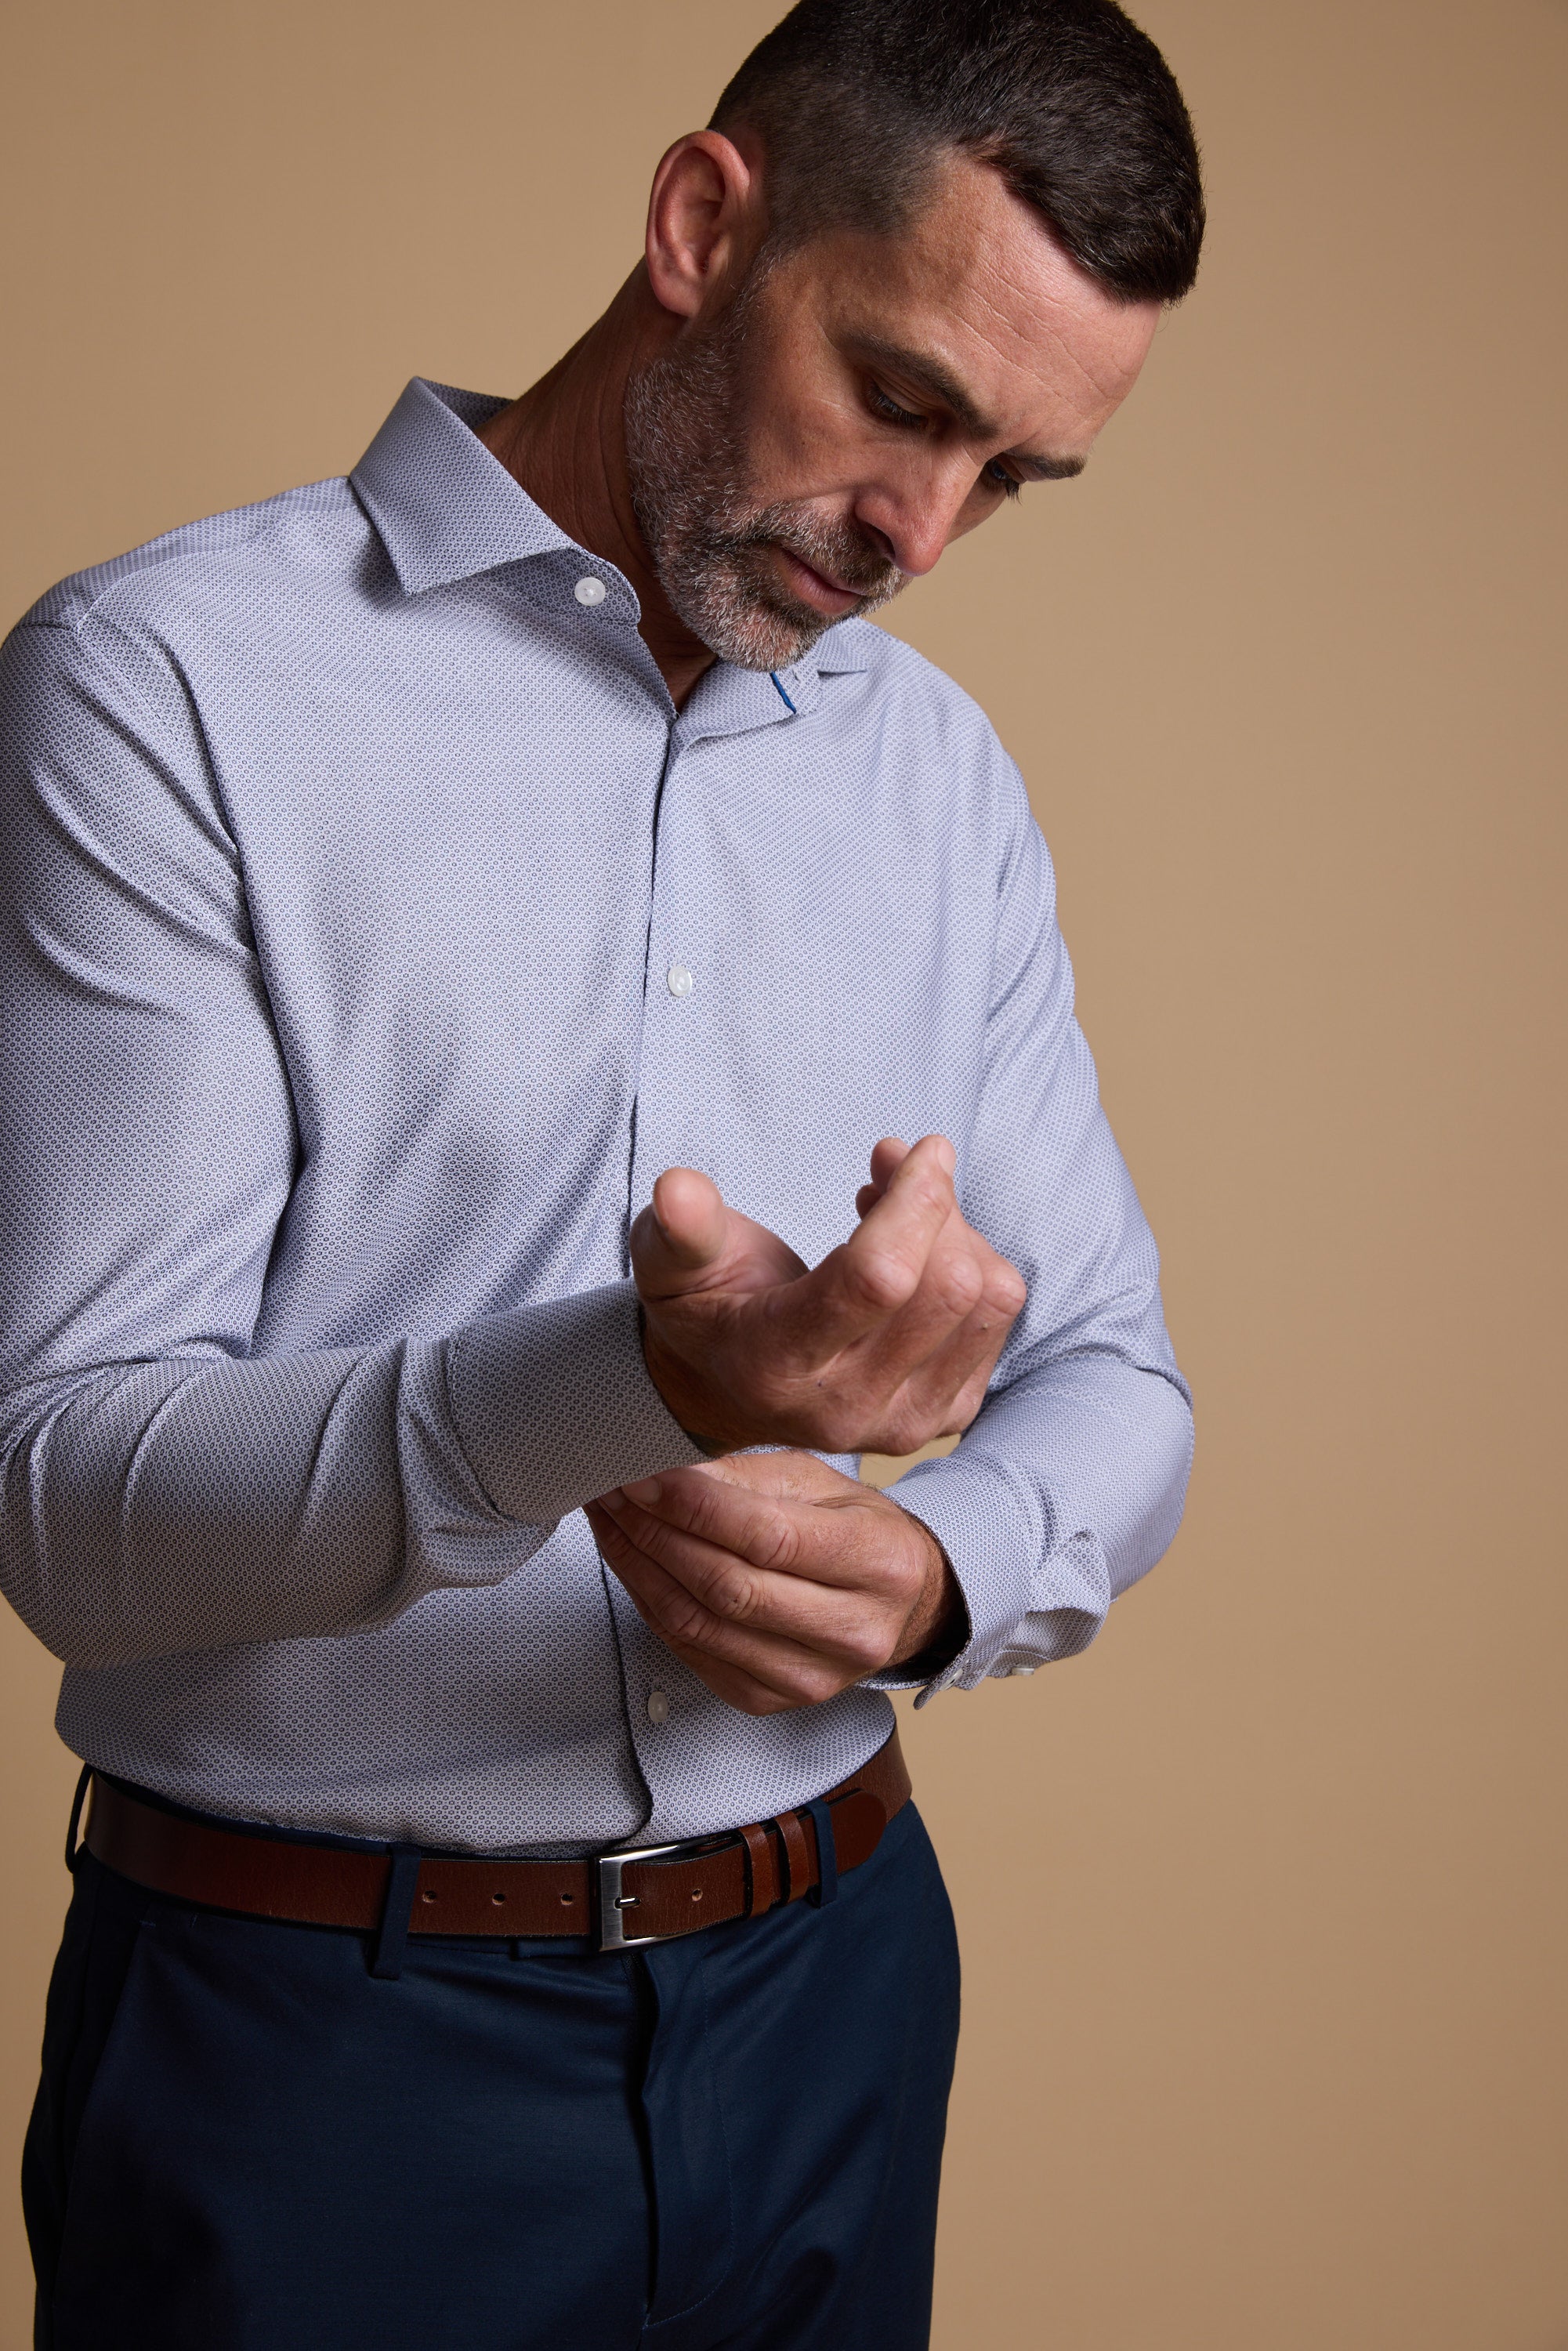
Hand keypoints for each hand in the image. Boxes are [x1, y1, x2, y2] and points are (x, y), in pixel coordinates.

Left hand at [585, 1449, 966, 1716]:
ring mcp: (811, 1677)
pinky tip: (633, 1563)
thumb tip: (666, 1469)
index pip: (768, 1537)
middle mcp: (852, 1631)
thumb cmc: (859, 1530)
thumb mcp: (823, 1483)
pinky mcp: (770, 1700)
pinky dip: (651, 1604)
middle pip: (728, 1586)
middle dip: (655, 1533)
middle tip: (610, 1491)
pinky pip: (691, 1651)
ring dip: (640, 1568)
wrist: (902, 1605)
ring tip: (610, 1521)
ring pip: (700, 1624)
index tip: (642, 1474)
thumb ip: (749, 1479)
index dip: (694, 1506)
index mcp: (877, 1561)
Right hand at [635, 1135, 1024, 1455]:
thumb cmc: (705, 1309)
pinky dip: (973, 1265)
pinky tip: (920, 1252)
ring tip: (903, 1205)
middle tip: (895, 1164)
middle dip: (935, 1205)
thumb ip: (679, 1229)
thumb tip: (678, 1187)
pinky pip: (997, 1320)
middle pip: (947, 1285)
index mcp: (777, 1365)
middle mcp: (847, 1407)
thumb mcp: (671, 1265)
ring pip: (985, 1300)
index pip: (877, 1280)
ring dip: (959, 1231)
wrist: (726, 1389)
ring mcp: (902, 1421)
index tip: (918, 1149)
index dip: (913, 1201)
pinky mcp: (944, 1416)